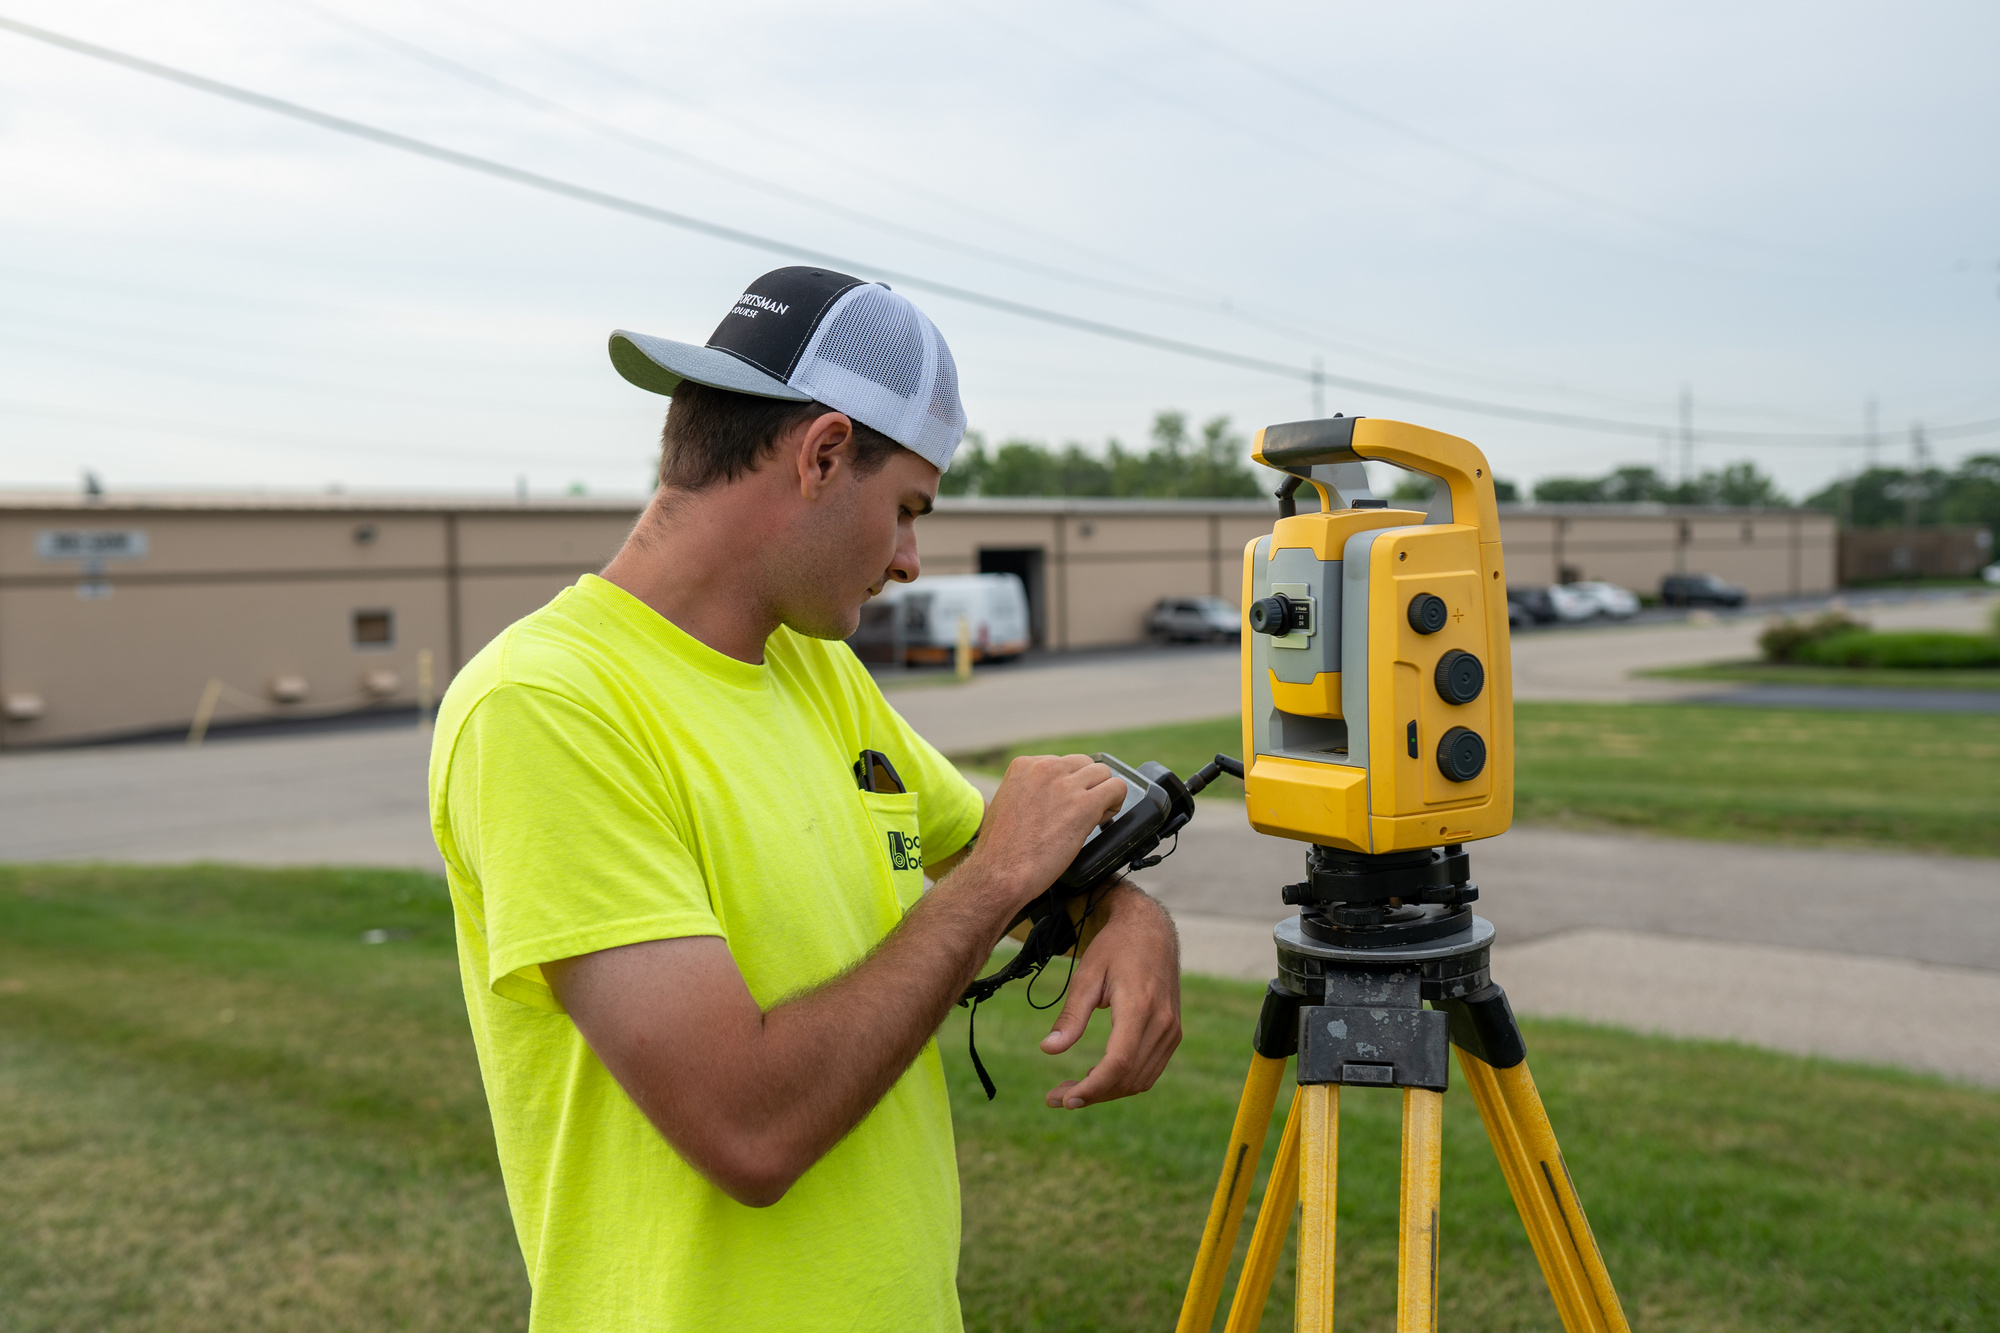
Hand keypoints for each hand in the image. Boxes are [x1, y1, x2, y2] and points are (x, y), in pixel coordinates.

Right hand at [965, 754, 1127, 913]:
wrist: (1002, 871)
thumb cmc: (1003, 849)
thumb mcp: (1007, 802)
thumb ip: (1030, 789)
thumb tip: (1052, 794)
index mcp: (1024, 765)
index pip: (1063, 763)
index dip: (1068, 785)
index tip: (1063, 804)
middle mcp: (1046, 769)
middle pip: (1085, 764)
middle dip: (1086, 786)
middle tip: (1079, 811)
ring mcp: (1066, 785)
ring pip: (1103, 773)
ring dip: (1102, 793)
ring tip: (1093, 816)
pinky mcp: (1084, 805)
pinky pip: (1117, 788)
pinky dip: (1115, 803)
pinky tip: (1103, 819)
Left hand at [1040, 883, 1181, 1108]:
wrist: (1152, 930)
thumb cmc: (1114, 949)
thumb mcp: (1087, 975)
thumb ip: (1071, 1015)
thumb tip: (1048, 1050)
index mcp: (1139, 1006)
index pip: (1118, 1062)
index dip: (1092, 1087)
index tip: (1064, 1099)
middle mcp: (1162, 1023)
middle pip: (1127, 1077)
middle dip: (1091, 1094)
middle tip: (1055, 1097)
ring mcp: (1171, 1031)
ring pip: (1139, 1081)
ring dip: (1106, 1092)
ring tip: (1071, 1089)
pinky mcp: (1172, 1034)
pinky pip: (1148, 1071)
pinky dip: (1122, 1081)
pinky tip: (1096, 1076)